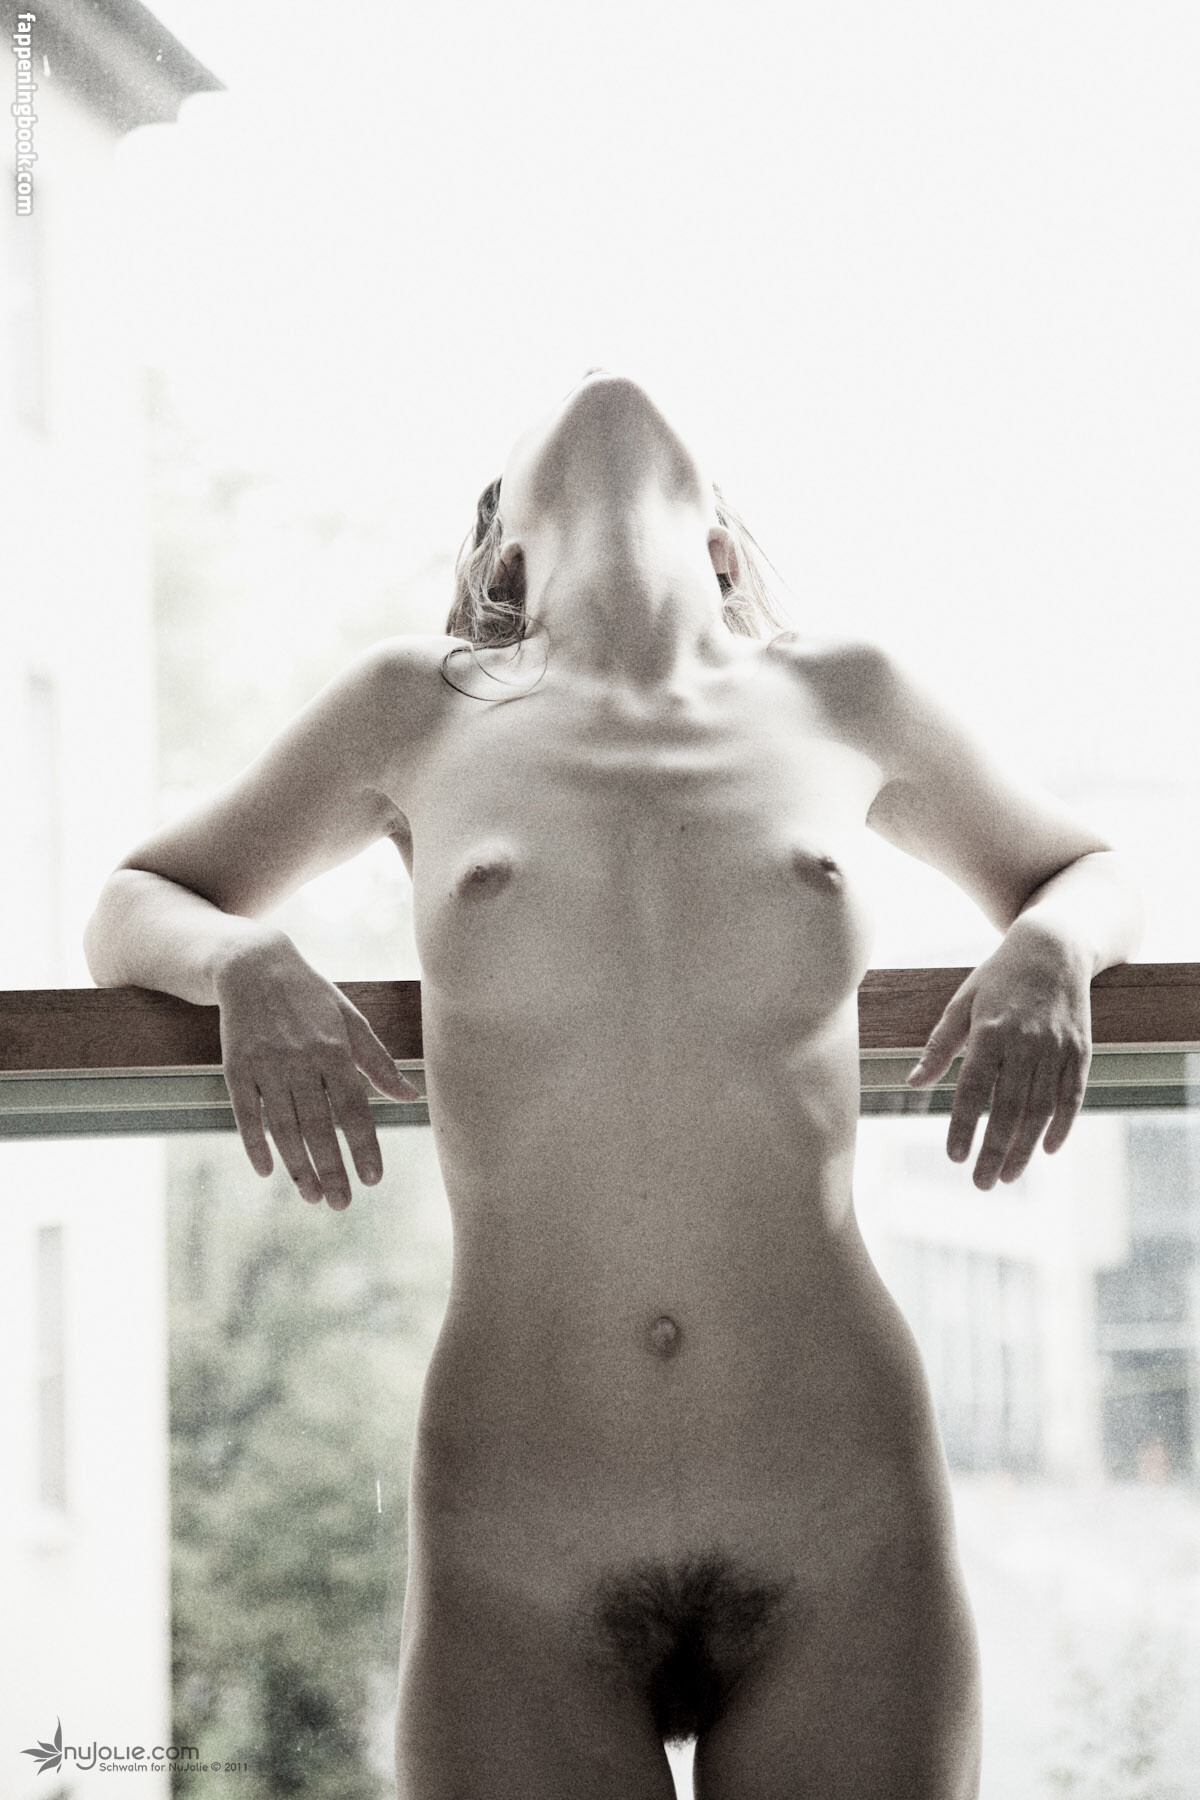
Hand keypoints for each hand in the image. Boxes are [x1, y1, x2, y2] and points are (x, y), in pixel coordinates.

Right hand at [214, 931, 421, 1208]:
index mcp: (335, 1049)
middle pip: (318, 1124)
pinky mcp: (235, 1067)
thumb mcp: (351, 1020)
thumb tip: (412, 1097)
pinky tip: (267, 1171)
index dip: (363, 1145)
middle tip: (341, 1204)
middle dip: (331, 1168)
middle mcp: (301, 1059)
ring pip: (283, 1125)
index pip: (353, 1108)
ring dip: (297, 1165)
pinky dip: (254, 1143)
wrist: (253, 965)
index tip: (373, 1179)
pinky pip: (246, 1112)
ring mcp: (266, 1064)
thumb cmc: (310, 997)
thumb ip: (378, 1062)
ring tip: (312, 1196)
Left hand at [905, 922, 1092, 1188]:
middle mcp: (1026, 1042)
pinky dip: (1062, 1125)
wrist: (1054, 948)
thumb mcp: (962, 1003)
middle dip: (995, 1150)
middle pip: (1010, 1107)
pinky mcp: (1080, 1050)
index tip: (954, 1157)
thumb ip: (939, 1046)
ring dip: (1025, 1147)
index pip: (974, 1088)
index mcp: (990, 1031)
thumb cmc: (998, 978)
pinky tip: (1048, 1150)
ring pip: (1041, 1108)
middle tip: (981, 1183)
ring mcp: (1057, 1047)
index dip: (965, 1125)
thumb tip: (912, 1083)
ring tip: (1007, 1176)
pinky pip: (1072, 1096)